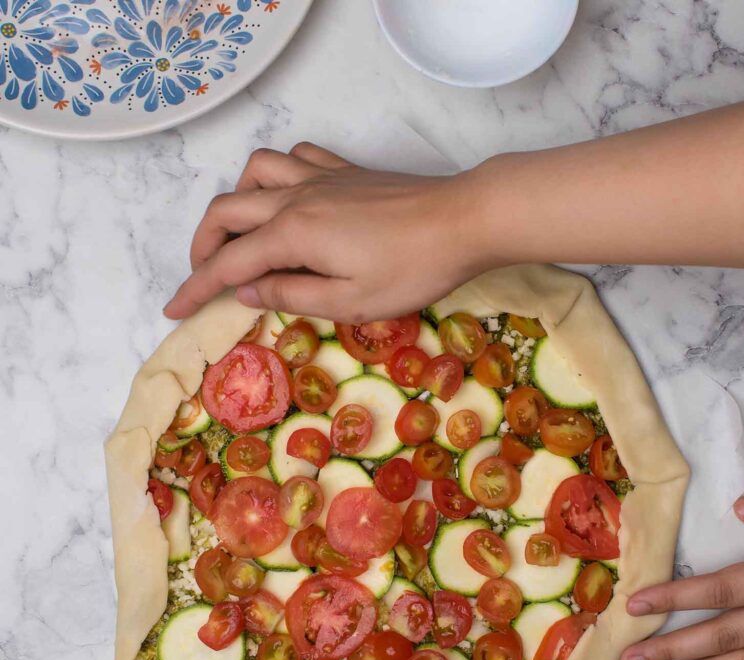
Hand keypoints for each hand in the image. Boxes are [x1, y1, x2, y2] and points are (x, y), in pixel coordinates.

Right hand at [163, 143, 491, 322]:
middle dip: (203, 247)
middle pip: (227, 212)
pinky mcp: (344, 171)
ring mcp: (320, 177)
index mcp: (293, 234)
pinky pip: (293, 157)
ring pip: (254, 174)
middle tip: (203, 278)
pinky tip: (286, 197)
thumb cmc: (412, 269)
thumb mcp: (350, 302)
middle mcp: (296, 197)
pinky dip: (274, 175)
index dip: (196, 289)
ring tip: (241, 236)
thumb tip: (248, 290)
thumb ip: (293, 295)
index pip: (228, 264)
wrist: (462, 220)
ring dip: (234, 204)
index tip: (173, 309)